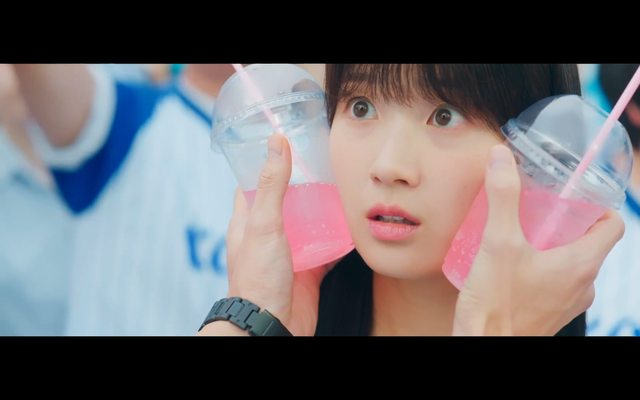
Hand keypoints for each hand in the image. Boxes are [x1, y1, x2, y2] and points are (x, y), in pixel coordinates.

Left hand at [223, 134, 335, 335]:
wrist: (271, 325)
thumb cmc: (257, 279)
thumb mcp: (264, 223)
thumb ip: (273, 185)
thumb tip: (277, 142)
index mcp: (248, 221)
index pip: (254, 185)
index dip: (267, 165)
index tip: (286, 147)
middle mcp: (268, 235)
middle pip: (287, 203)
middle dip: (304, 187)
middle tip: (325, 168)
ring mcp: (289, 254)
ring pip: (310, 226)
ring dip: (324, 213)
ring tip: (343, 192)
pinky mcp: (308, 271)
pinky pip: (328, 251)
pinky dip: (340, 241)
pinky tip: (353, 229)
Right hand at [453, 145, 624, 335]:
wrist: (483, 345)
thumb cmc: (496, 303)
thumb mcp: (498, 242)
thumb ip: (502, 197)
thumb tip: (501, 157)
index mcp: (581, 264)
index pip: (613, 225)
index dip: (598, 205)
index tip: (574, 195)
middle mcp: (582, 285)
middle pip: (590, 242)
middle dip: (566, 223)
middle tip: (538, 209)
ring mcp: (568, 302)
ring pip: (572, 263)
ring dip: (553, 246)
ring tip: (521, 234)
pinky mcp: (550, 313)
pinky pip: (557, 282)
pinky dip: (543, 268)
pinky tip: (512, 263)